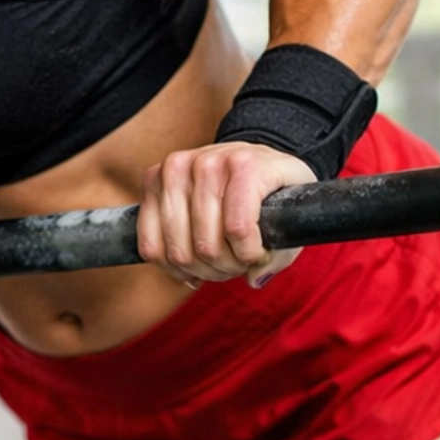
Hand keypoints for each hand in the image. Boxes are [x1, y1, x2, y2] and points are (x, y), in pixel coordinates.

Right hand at [137, 142, 315, 287]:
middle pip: (206, 246)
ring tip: (214, 260)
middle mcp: (207, 162)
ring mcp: (175, 169)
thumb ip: (279, 254)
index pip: (238, 229)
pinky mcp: (152, 180)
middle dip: (224, 267)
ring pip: (178, 251)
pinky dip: (169, 264)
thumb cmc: (271, 192)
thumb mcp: (290, 218)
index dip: (249, 257)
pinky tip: (188, 262)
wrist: (247, 161)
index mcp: (246, 164)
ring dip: (198, 268)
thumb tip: (254, 278)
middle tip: (235, 262)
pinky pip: (150, 243)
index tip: (258, 255)